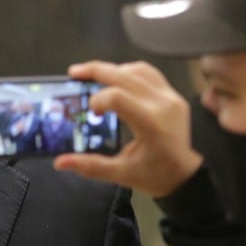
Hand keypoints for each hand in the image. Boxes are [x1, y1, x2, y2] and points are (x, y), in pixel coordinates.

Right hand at [54, 61, 202, 197]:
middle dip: (96, 71)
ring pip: (138, 70)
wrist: (185, 176)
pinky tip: (117, 79)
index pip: (118, 97)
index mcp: (151, 125)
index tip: (91, 111)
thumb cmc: (154, 176)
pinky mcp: (174, 95)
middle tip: (75, 72)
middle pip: (125, 75)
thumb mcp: (120, 174)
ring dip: (114, 70)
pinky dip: (130, 72)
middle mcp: (163, 105)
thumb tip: (59, 163)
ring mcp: (171, 98)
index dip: (98, 99)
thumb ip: (90, 166)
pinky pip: (150, 74)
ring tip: (94, 76)